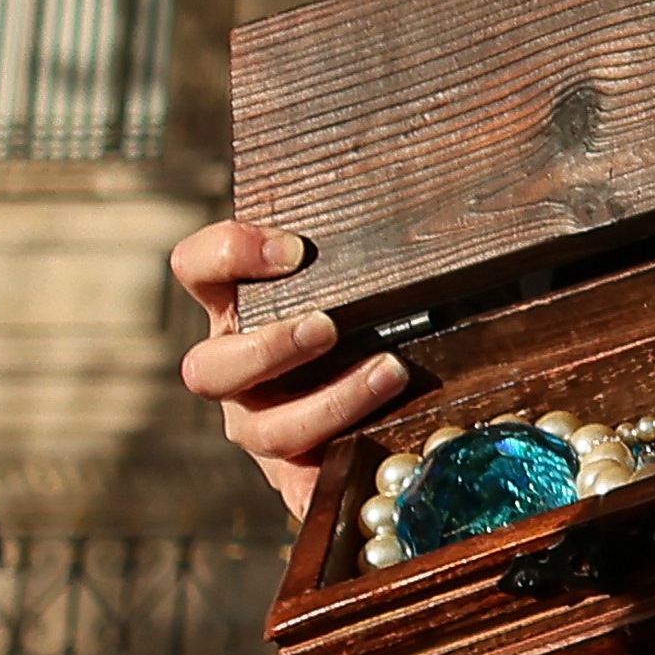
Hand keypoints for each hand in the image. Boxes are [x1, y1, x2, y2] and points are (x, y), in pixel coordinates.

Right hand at [171, 214, 408, 521]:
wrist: (397, 374)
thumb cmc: (382, 301)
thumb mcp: (372, 266)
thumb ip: (380, 232)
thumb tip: (458, 163)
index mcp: (236, 306)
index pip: (195, 267)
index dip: (229, 254)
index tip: (294, 249)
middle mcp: (235, 370)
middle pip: (210, 368)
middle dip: (270, 347)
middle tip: (329, 326)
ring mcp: (260, 424)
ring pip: (265, 431)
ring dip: (328, 403)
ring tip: (391, 370)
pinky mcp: (294, 474)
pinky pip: (300, 491)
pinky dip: (331, 484)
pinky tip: (375, 467)